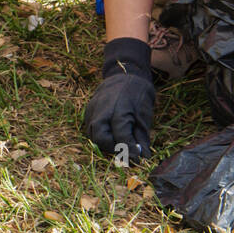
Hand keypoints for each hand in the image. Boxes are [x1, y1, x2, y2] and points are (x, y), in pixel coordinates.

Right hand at [83, 37, 154, 161]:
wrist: (126, 75)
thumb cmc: (138, 95)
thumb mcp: (144, 115)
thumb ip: (142, 138)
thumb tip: (142, 158)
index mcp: (120, 108)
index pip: (121, 136)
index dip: (128, 149)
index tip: (136, 156)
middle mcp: (103, 108)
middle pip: (100, 136)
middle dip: (111, 148)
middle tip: (123, 150)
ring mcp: (94, 108)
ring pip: (92, 133)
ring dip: (103, 143)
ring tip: (117, 142)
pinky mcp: (89, 109)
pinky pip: (90, 127)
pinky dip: (98, 134)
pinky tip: (110, 134)